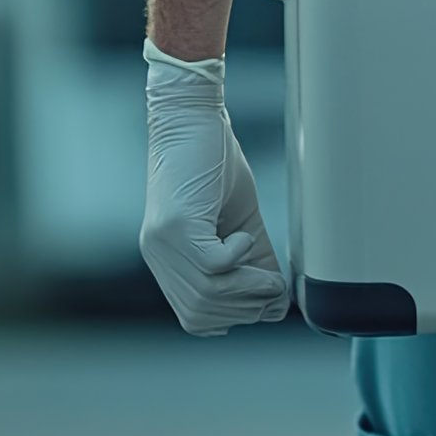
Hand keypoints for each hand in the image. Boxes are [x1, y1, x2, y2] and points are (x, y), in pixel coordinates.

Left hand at [141, 40, 291, 334]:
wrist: (192, 117)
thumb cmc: (216, 163)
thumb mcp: (239, 223)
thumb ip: (252, 261)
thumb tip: (277, 302)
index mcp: (169, 261)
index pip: (196, 318)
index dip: (235, 316)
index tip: (267, 298)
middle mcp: (159, 257)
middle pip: (202, 313)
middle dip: (247, 306)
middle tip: (275, 285)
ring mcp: (163, 243)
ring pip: (208, 294)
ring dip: (248, 287)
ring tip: (268, 269)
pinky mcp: (175, 224)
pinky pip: (213, 265)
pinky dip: (238, 257)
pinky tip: (244, 234)